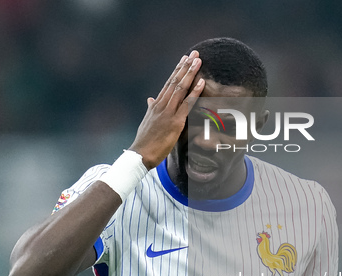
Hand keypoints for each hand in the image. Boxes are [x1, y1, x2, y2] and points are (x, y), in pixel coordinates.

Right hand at [129, 51, 204, 168]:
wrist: (140, 154)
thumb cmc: (145, 141)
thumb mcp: (147, 121)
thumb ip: (151, 109)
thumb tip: (150, 99)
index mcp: (156, 105)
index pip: (168, 83)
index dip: (177, 70)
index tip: (184, 60)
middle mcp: (161, 105)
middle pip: (175, 81)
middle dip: (185, 66)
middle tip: (194, 54)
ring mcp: (168, 112)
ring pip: (180, 88)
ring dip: (190, 73)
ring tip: (198, 61)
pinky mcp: (175, 121)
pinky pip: (187, 103)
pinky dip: (195, 91)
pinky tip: (201, 81)